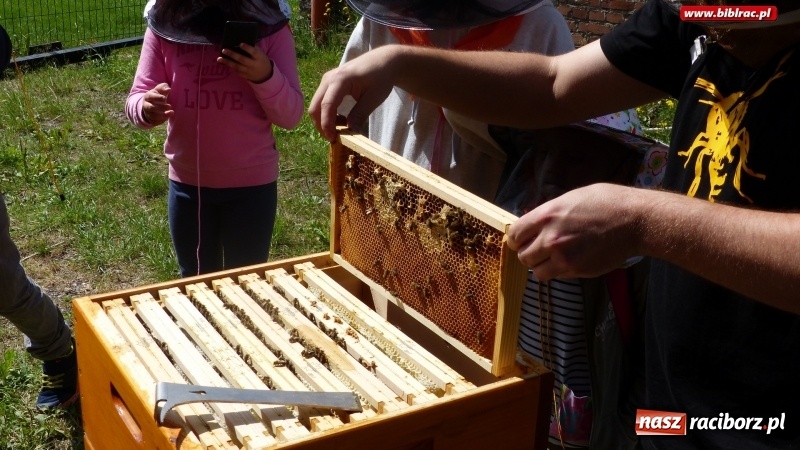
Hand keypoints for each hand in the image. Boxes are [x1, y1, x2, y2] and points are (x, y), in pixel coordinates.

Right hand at [142, 83, 173, 125]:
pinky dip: (161, 120)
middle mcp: (146, 105)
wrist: (152, 105)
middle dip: (161, 107)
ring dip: (162, 115)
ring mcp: (147, 113)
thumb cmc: (158, 95)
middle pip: (151, 108)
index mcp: (147, 96)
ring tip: (171, 112)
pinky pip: (155, 122)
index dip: (158, 98)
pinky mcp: (150, 120)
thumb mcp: (159, 90)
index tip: (165, 98)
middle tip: (170, 106)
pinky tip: (168, 117)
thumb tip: (168, 89)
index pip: (151, 97)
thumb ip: (163, 88)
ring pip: (153, 116)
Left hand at [217, 43, 272, 83]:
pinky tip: (224, 63)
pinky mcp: (245, 76)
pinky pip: (236, 71)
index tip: (240, 44)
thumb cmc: (261, 60)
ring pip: (237, 66)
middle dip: (232, 55)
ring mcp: (249, 71)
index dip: (247, 48)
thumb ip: (252, 49)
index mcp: (259, 57)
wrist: (265, 74)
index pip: (253, 52)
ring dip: (227, 62)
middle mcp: (253, 65)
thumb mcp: (260, 53)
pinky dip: (230, 67)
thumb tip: (239, 42)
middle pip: (242, 59)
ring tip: (219, 58)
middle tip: (224, 50)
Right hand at [309, 46, 399, 141]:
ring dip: (324, 120)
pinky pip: (322, 101)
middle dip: (321, 125)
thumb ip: (360, 114)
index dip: (327, 125)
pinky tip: (341, 119)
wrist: (383, 61)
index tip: (333, 139)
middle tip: (335, 138)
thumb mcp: (374, 98)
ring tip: (342, 128)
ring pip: (316, 105)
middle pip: (315, 106)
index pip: (327, 105)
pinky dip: (327, 113)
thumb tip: (350, 132)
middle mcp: (329, 78)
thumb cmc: (381, 77)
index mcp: (340, 80)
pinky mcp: (329, 83)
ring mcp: (327, 80)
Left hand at [507, 183, 645, 280]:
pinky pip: (556, 276)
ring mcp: (563, 257)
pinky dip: (558, 271)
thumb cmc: (606, 202)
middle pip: (523, 255)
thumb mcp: (571, 198)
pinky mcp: (577, 271)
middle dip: (529, 252)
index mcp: (546, 216)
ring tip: (553, 257)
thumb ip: (549, 213)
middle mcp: (550, 238)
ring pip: (536, 271)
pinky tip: (570, 260)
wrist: (634, 220)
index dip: (516, 238)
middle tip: (539, 249)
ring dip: (542, 265)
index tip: (521, 240)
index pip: (515, 234)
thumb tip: (534, 223)